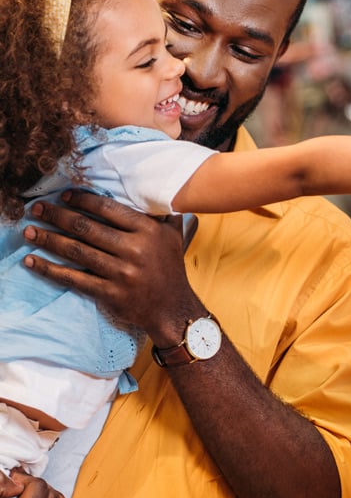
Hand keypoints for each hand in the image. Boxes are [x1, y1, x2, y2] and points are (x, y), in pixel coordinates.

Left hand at [23, 191, 203, 344]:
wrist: (172, 308)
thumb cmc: (170, 269)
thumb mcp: (174, 235)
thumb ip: (165, 213)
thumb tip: (158, 188)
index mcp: (147, 231)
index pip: (108, 209)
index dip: (83, 201)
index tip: (64, 196)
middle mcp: (134, 249)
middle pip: (87, 228)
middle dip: (57, 216)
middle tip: (37, 208)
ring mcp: (121, 273)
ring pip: (77, 251)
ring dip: (49, 240)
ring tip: (29, 231)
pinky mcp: (109, 293)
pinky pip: (74, 278)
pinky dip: (51, 269)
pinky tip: (33, 261)